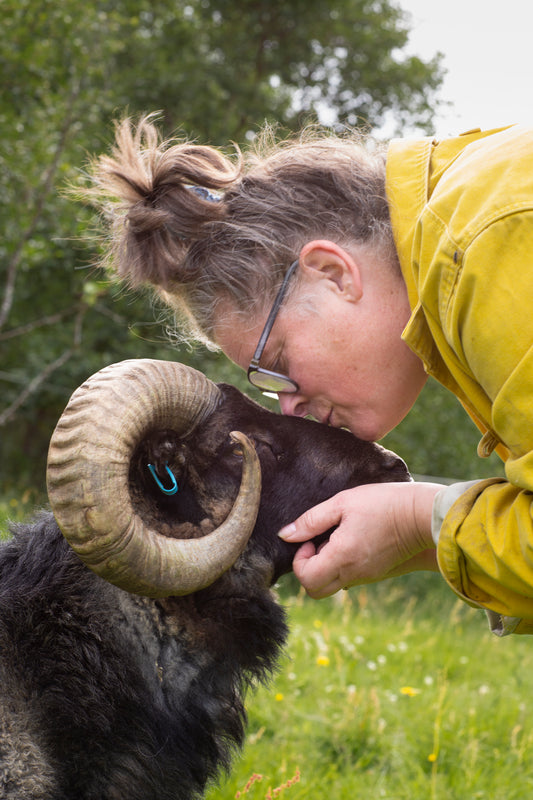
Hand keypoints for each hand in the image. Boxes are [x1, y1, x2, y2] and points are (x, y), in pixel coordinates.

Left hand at [278, 482, 442, 597]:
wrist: (423, 515)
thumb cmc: (383, 503)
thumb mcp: (342, 502)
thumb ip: (311, 520)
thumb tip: (286, 535)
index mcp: (342, 557)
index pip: (306, 579)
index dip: (300, 559)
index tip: (310, 538)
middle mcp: (353, 574)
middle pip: (315, 591)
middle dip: (308, 569)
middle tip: (317, 543)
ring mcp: (367, 577)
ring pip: (333, 586)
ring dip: (325, 567)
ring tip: (337, 538)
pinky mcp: (378, 575)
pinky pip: (350, 579)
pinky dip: (342, 566)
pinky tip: (352, 541)